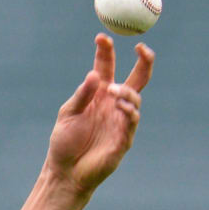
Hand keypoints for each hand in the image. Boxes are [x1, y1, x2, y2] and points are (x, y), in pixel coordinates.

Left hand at [45, 34, 154, 195]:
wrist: (65, 173)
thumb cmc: (64, 143)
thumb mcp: (67, 115)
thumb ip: (81, 95)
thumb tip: (95, 74)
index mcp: (98, 94)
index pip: (107, 67)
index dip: (106, 51)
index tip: (102, 37)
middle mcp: (113, 104)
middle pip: (136, 77)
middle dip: (144, 60)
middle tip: (140, 46)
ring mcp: (121, 120)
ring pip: (134, 97)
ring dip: (126, 91)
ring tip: (112, 91)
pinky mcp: (124, 138)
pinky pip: (132, 119)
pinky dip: (128, 109)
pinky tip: (120, 105)